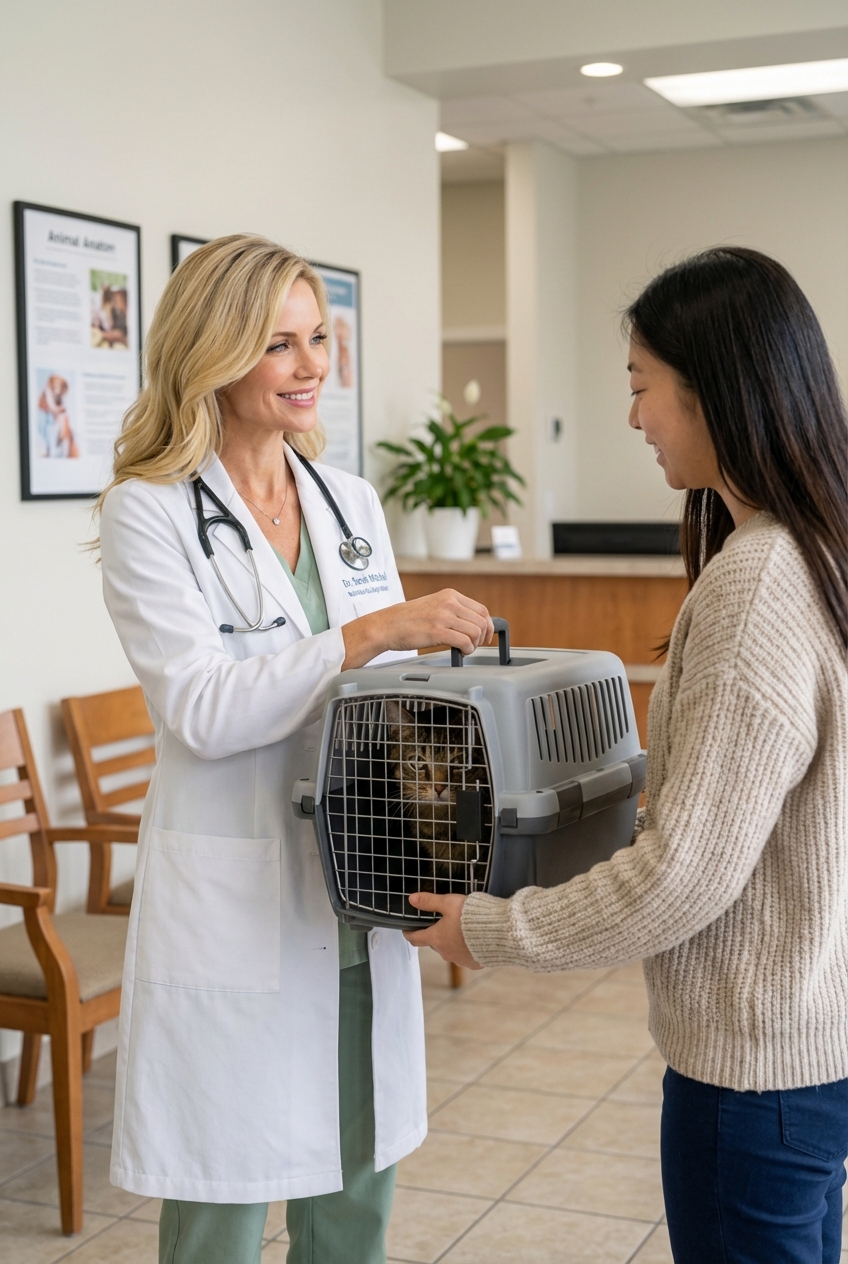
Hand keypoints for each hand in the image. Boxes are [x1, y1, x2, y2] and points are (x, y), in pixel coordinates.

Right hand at [342, 589, 493, 669]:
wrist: (386, 625)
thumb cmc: (407, 620)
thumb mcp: (434, 606)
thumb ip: (452, 611)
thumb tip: (472, 624)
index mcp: (450, 595)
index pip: (481, 609)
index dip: (488, 626)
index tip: (485, 636)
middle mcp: (449, 603)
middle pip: (482, 621)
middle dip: (482, 637)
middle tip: (474, 646)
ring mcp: (443, 616)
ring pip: (476, 632)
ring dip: (474, 645)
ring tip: (465, 649)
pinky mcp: (437, 631)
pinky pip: (465, 642)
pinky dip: (467, 650)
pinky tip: (460, 652)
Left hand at [402, 892, 481, 969]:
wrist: (499, 932)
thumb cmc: (472, 916)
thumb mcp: (449, 903)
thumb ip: (430, 901)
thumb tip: (412, 899)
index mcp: (437, 938)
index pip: (416, 938)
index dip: (409, 933)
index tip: (408, 929)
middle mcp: (446, 952)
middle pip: (435, 943)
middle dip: (436, 934)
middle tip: (442, 922)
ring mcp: (460, 960)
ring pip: (451, 950)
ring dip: (452, 941)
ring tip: (462, 928)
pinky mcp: (474, 963)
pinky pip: (466, 955)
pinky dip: (467, 948)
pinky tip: (475, 938)